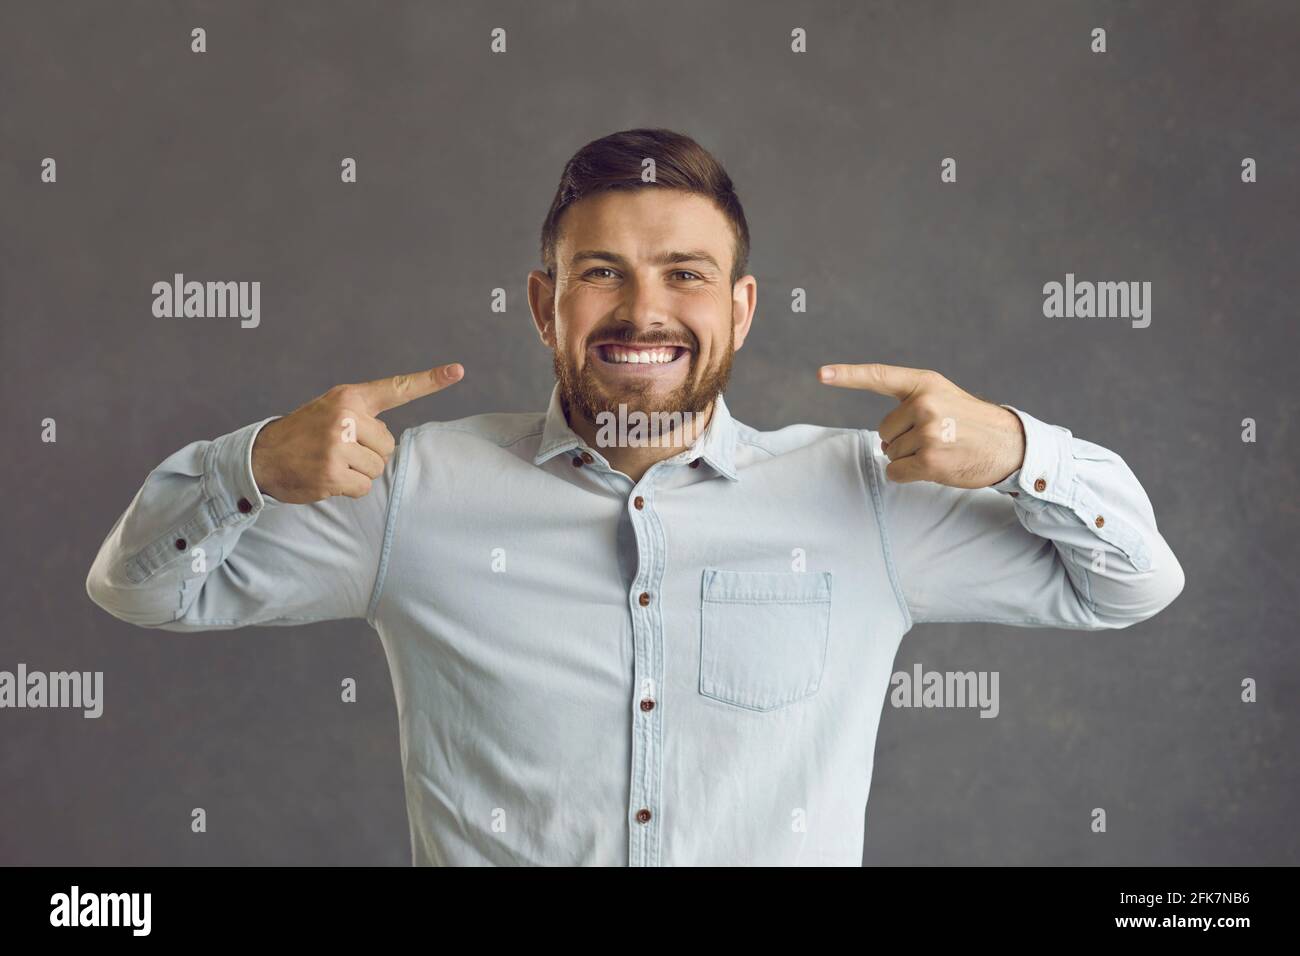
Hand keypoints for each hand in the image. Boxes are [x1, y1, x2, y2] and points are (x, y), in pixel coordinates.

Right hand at [251, 363, 463, 502]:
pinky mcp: (333, 472)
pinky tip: (328, 477)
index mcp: (349, 398)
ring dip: (358, 473)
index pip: (396, 388)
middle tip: (338, 450)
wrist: (261, 456)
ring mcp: (338, 445)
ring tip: (331, 463)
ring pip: (377, 468)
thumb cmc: (304, 434)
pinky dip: (349, 488)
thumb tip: (389, 443)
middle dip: (368, 454)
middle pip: (388, 446)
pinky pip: (363, 487)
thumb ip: (362, 415)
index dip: (430, 380)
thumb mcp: (331, 410)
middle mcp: (345, 417)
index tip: (458, 370)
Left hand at [818, 363, 1024, 487]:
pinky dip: (907, 475)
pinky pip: (896, 472)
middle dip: (902, 440)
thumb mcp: (943, 397)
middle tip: (936, 438)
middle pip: (883, 431)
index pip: (878, 376)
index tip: (821, 374)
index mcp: (924, 383)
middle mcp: (924, 404)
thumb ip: (911, 403)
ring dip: (910, 458)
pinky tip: (934, 467)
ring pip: (890, 453)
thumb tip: (882, 440)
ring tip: (942, 450)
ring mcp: (927, 432)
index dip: (846, 376)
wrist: (1009, 445)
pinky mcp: (929, 460)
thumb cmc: (970, 423)